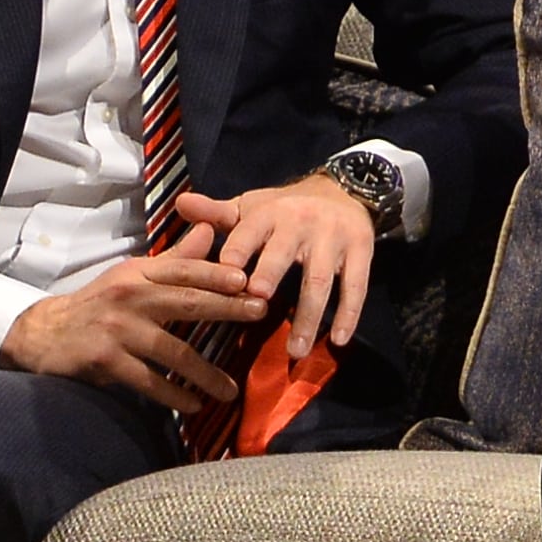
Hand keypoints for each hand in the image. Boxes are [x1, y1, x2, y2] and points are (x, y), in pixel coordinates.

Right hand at [0, 243, 268, 407]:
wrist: (44, 334)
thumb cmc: (99, 304)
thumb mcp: (133, 276)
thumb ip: (175, 260)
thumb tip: (211, 230)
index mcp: (138, 272)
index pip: (184, 269)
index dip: (218, 273)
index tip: (249, 281)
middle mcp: (129, 295)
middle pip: (186, 302)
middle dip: (226, 307)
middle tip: (260, 313)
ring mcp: (117, 328)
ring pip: (172, 350)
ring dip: (204, 373)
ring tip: (229, 390)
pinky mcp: (105, 359)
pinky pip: (147, 380)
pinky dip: (172, 395)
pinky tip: (193, 405)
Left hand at [183, 173, 381, 350]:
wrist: (342, 191)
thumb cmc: (283, 210)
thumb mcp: (250, 208)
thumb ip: (215, 214)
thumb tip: (180, 204)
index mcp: (269, 213)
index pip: (249, 232)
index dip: (238, 251)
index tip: (225, 276)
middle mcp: (300, 223)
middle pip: (284, 253)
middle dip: (271, 274)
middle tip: (257, 302)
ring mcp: (333, 239)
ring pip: (319, 280)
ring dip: (307, 316)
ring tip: (295, 350)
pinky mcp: (361, 251)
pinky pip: (356, 286)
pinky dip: (348, 314)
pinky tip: (338, 340)